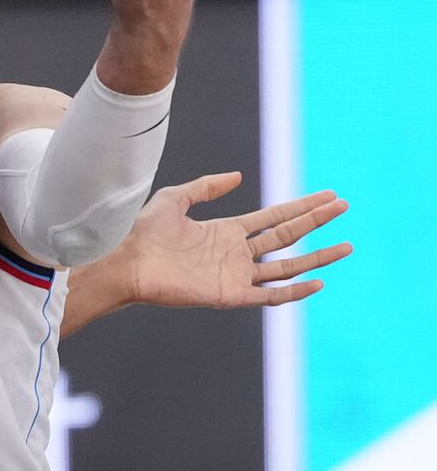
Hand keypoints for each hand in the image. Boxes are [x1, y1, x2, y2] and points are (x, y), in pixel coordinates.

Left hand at [118, 171, 351, 309]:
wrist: (126, 262)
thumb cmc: (143, 232)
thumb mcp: (175, 198)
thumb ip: (206, 187)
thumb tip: (238, 176)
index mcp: (226, 231)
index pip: (273, 218)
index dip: (300, 207)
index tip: (326, 196)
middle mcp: (236, 253)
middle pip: (287, 236)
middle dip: (315, 222)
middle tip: (343, 207)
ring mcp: (236, 275)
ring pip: (287, 266)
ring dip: (317, 257)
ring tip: (345, 246)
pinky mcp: (230, 295)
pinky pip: (270, 295)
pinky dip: (294, 290)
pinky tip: (317, 282)